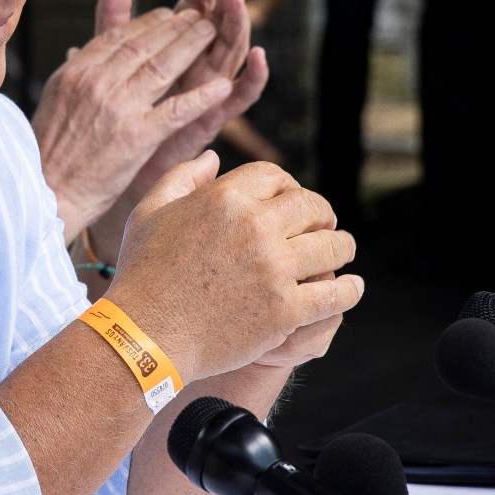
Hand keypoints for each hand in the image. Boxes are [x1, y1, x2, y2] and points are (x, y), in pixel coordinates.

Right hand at [32, 0, 233, 243]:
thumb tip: (78, 53)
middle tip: (200, 15)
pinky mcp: (137, 136)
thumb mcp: (53, 100)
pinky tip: (223, 87)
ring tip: (214, 33)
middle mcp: (97, 81)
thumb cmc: (46, 154)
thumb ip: (73, 73)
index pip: (118, 35)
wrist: (44, 193)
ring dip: (193, 45)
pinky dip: (202, 96)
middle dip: (177, 25)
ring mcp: (119, 107)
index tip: (168, 14)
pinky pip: (177, 109)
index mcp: (75, 71)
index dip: (148, 22)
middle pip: (145, 43)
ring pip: (163, 66)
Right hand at [104, 153, 358, 381]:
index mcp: (225, 197)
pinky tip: (352, 287)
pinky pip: (334, 293)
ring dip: (342, 246)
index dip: (287, 187)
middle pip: (311, 206)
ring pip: (332, 246)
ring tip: (342, 251)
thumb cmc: (142, 274)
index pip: (276, 177)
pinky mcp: (285, 309)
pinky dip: (349, 290)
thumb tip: (213, 158)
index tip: (291, 203)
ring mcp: (274, 268)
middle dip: (322, 214)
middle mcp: (255, 226)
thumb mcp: (150, 212)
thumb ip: (182, 177)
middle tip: (324, 225)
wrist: (144, 335)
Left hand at [120, 0, 267, 197]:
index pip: (192, 8)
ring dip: (238, 25)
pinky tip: (258, 56)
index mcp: (172, 50)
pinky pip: (239, 99)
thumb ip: (114, 18)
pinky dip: (253, 79)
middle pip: (217, 25)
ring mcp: (205, 95)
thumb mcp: (110, 58)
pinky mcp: (210, 122)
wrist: (100, 171)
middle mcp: (194, 69)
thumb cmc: (106, 117)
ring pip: (231, 54)